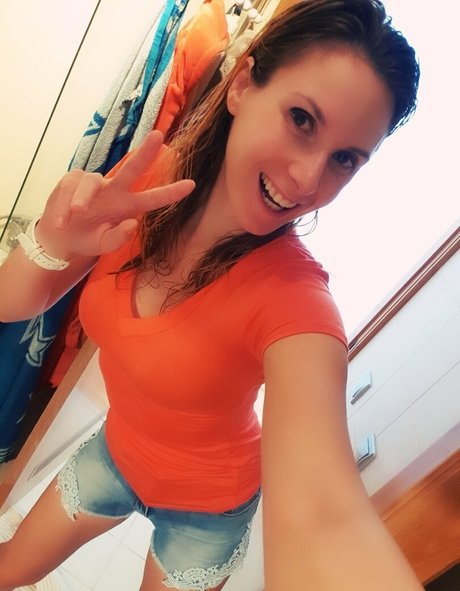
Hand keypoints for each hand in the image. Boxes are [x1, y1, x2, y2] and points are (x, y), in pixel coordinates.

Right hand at [35, 131, 194, 258]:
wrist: (60, 237)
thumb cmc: (88, 237)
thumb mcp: (104, 245)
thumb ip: (118, 239)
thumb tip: (131, 224)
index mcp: (127, 206)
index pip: (152, 198)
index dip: (171, 192)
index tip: (191, 185)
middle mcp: (115, 190)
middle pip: (132, 168)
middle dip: (145, 152)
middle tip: (158, 136)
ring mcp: (94, 183)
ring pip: (91, 182)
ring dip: (83, 198)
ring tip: (77, 212)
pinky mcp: (72, 179)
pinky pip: (70, 187)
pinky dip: (64, 205)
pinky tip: (62, 220)